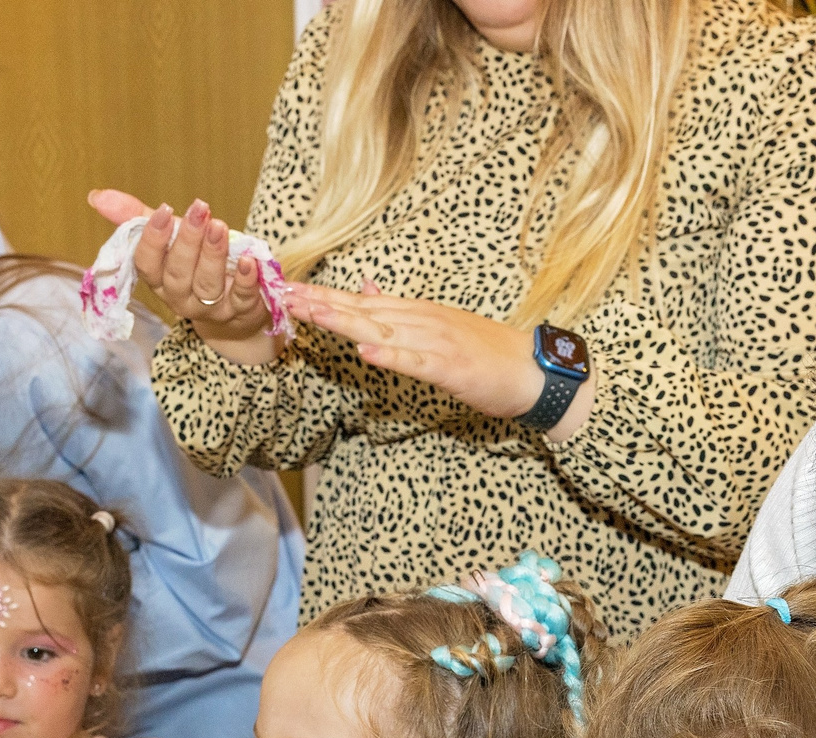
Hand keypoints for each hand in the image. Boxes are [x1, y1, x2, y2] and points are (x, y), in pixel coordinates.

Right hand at [88, 190, 282, 366]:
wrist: (235, 309)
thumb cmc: (195, 265)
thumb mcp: (169, 239)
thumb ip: (136, 217)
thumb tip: (96, 196)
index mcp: (158, 279)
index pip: (147, 264)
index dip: (153, 240)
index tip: (164, 211)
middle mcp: (180, 298)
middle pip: (178, 274)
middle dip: (188, 242)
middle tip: (199, 210)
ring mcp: (210, 309)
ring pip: (207, 286)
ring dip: (213, 255)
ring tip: (219, 226)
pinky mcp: (241, 312)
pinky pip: (242, 298)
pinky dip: (246, 279)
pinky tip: (248, 260)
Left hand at [289, 282, 595, 435]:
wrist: (532, 371)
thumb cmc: (486, 353)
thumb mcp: (438, 325)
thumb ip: (398, 310)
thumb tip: (364, 288)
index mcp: (416, 313)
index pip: (361, 302)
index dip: (324, 296)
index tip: (289, 291)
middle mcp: (421, 321)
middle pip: (363, 311)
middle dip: (321, 304)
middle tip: (284, 297)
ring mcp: (436, 343)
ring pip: (383, 330)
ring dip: (345, 321)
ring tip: (311, 314)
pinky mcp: (451, 368)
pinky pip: (415, 362)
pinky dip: (390, 355)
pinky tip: (365, 349)